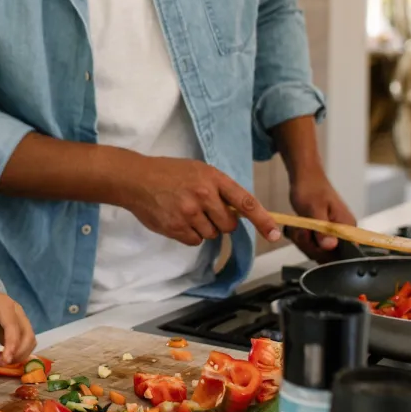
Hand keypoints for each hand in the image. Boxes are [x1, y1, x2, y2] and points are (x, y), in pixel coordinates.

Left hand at [0, 281, 36, 366]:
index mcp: (6, 306)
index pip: (14, 329)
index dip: (12, 347)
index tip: (4, 361)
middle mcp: (16, 312)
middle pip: (28, 335)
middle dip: (18, 352)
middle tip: (0, 363)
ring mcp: (16, 319)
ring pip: (28, 340)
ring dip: (19, 354)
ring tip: (0, 360)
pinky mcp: (13, 327)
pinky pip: (21, 341)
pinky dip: (16, 352)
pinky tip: (2, 357)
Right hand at [122, 156, 281, 245]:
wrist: (135, 178)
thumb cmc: (167, 173)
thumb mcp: (198, 170)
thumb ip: (218, 189)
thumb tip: (239, 212)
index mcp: (213, 178)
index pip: (246, 202)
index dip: (263, 220)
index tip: (275, 234)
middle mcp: (204, 195)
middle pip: (229, 224)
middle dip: (221, 222)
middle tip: (204, 210)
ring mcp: (189, 212)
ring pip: (211, 234)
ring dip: (203, 227)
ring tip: (185, 211)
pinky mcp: (176, 227)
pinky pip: (195, 241)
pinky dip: (189, 234)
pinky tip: (177, 219)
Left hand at [288, 172, 355, 262]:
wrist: (305, 177)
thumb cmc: (311, 188)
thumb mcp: (314, 209)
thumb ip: (322, 229)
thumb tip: (330, 246)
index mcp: (347, 228)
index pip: (343, 254)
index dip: (324, 252)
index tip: (310, 239)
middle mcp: (344, 233)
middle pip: (328, 255)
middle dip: (309, 245)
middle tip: (300, 229)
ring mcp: (333, 233)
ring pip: (317, 251)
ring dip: (303, 241)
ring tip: (297, 226)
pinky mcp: (323, 233)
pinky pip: (312, 245)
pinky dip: (302, 239)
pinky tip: (297, 228)